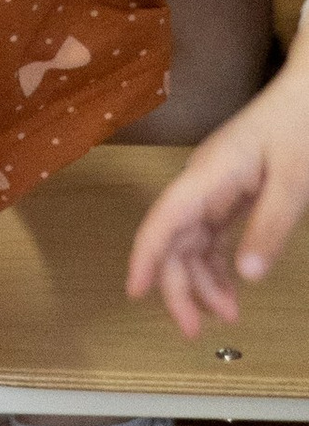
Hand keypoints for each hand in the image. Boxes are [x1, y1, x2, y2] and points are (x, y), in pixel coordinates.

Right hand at [127, 58, 308, 335]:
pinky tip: (231, 287)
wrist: (307, 93)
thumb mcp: (293, 182)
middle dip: (177, 285)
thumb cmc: (299, 128)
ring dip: (201, 280)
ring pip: (191, 240)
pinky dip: (217, 264)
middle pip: (174, 238)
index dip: (146, 256)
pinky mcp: (228, 192)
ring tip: (226, 316)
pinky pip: (210, 234)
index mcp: (209, 175)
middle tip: (194, 331)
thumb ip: (270, 228)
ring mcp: (213, 186)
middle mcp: (203, 182)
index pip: (165, 219)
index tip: (134, 291)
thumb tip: (246, 277)